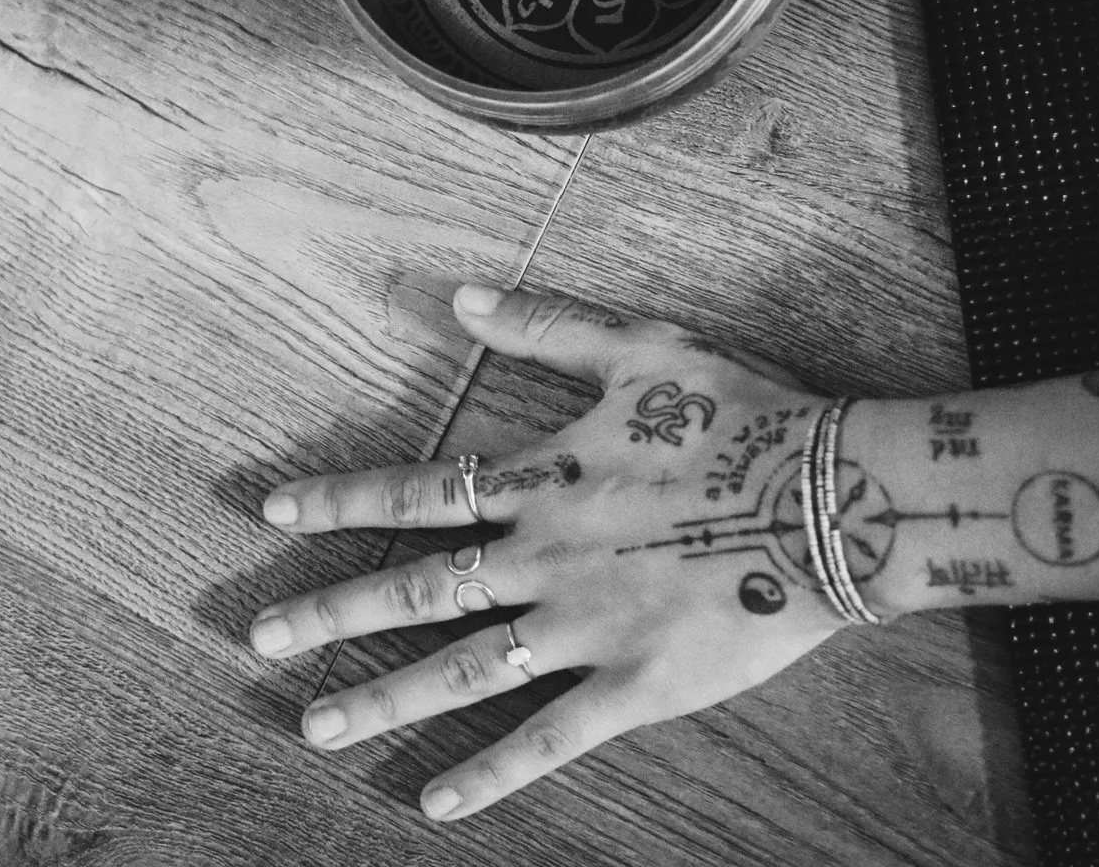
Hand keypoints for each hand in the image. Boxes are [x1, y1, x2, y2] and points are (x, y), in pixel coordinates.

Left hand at [250, 284, 847, 821]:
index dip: (341, 499)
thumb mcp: (640, 346)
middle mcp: (545, 557)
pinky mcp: (638, 686)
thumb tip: (460, 296)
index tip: (274, 511)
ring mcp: (586, 628)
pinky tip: (434, 802)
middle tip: (259, 636)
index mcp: (543, 480)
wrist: (839, 495)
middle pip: (416, 588)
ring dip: (383, 697)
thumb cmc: (748, 413)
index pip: (416, 492)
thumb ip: (544, 326)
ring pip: (462, 669)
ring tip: (314, 726)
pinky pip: (550, 738)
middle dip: (331, 612)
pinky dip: (490, 772)